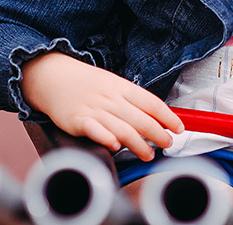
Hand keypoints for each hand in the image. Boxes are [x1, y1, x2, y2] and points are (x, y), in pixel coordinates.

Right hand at [21, 52, 183, 160]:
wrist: (53, 77)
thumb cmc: (86, 84)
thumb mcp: (113, 85)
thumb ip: (132, 101)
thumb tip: (156, 117)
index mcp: (122, 88)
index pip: (152, 103)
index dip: (168, 117)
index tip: (179, 128)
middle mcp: (111, 99)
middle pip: (141, 118)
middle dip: (158, 134)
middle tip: (168, 144)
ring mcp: (94, 110)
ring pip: (123, 129)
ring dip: (139, 144)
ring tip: (148, 154)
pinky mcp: (77, 120)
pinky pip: (94, 130)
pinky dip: (106, 138)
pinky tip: (115, 146)